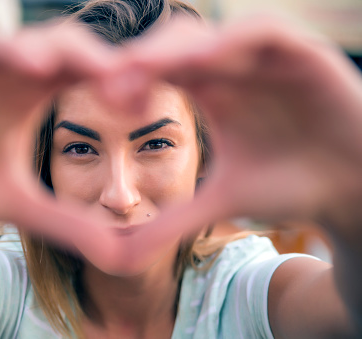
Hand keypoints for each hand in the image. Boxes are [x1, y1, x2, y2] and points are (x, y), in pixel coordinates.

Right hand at [0, 23, 124, 267]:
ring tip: (98, 72)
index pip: (85, 76)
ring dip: (66, 53)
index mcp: (34, 97)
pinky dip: (10, 53)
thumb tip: (118, 256)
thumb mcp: (21, 206)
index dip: (118, 85)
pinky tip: (35, 69)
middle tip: (135, 86)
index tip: (145, 106)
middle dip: (103, 64)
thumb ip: (68, 223)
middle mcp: (12, 75)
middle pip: (70, 53)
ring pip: (33, 43)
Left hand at [104, 16, 361, 251]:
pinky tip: (206, 62)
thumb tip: (122, 258)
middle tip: (113, 85)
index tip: (105, 103)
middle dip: (144, 59)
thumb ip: (172, 223)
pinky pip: (263, 35)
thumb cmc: (289, 187)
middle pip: (176, 45)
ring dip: (179, 48)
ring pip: (213, 35)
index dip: (129, 79)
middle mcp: (231, 68)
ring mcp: (265, 58)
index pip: (159, 70)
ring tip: (145, 67)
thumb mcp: (221, 203)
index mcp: (209, 92)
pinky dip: (234, 43)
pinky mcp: (302, 55)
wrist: (352, 189)